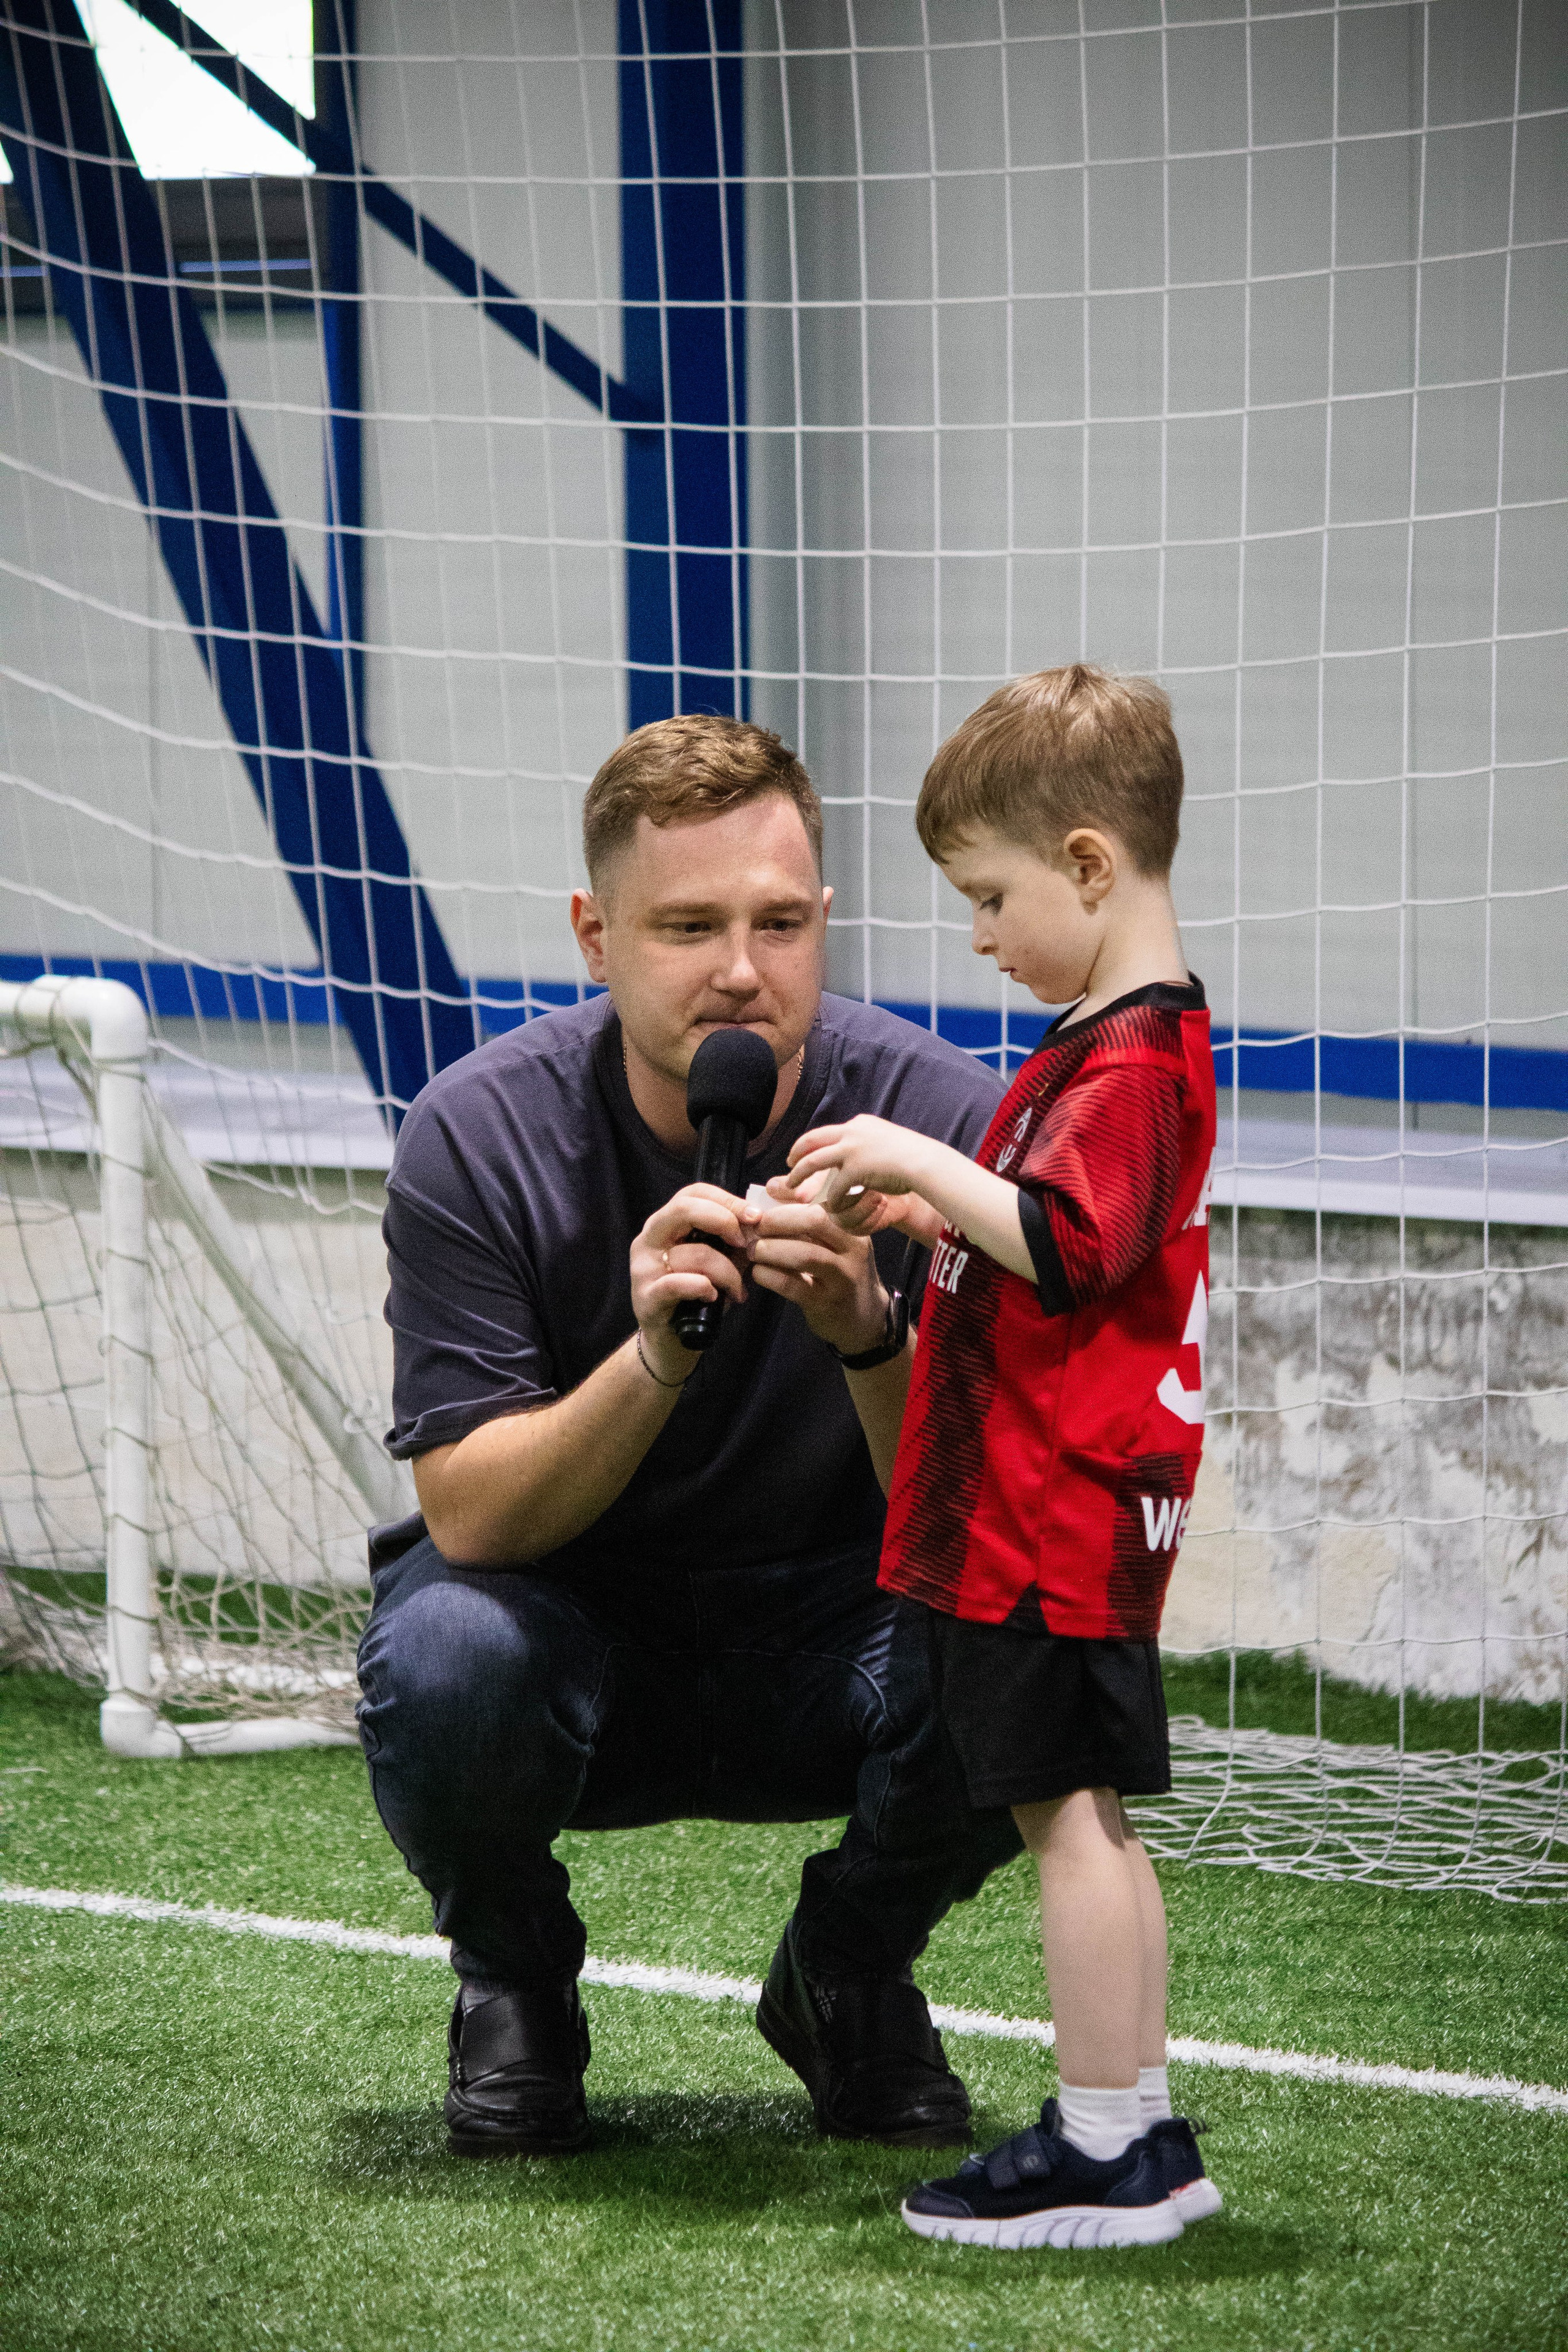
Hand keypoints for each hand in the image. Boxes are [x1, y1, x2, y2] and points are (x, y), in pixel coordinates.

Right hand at [630, 1183, 756, 1382]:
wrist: (674, 1342)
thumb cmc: (698, 1297)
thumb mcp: (719, 1261)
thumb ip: (734, 1239)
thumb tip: (762, 1219)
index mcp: (666, 1225)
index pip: (693, 1193)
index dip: (727, 1200)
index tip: (755, 1217)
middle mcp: (649, 1240)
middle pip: (684, 1208)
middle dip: (724, 1221)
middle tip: (745, 1243)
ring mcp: (643, 1268)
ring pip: (693, 1253)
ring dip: (727, 1272)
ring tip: (739, 1290)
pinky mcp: (646, 1297)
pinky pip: (677, 1283)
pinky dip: (703, 1288)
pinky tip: (714, 1297)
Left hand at [747, 1192, 890, 1355]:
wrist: (863, 1317)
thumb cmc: (839, 1271)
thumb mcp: (834, 1242)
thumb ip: (808, 1219)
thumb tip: (771, 1190)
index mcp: (853, 1225)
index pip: (822, 1199)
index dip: (789, 1196)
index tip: (766, 1197)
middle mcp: (853, 1247)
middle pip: (815, 1221)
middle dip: (778, 1220)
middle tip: (757, 1227)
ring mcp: (843, 1276)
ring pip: (806, 1255)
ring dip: (771, 1249)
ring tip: (753, 1251)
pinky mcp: (827, 1302)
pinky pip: (794, 1285)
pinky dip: (770, 1276)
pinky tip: (759, 1273)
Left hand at [783, 1115, 938, 1212]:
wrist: (925, 1162)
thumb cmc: (913, 1156)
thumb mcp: (887, 1140)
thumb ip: (870, 1144)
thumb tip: (860, 1152)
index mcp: (859, 1124)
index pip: (826, 1131)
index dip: (811, 1143)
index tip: (803, 1152)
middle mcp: (851, 1132)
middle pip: (812, 1141)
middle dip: (796, 1153)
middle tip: (788, 1165)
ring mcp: (852, 1148)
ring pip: (813, 1161)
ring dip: (799, 1174)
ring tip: (791, 1186)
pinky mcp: (856, 1168)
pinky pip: (835, 1187)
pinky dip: (832, 1198)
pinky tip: (833, 1206)